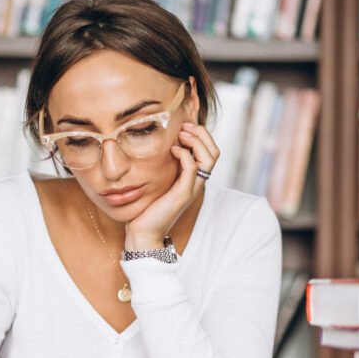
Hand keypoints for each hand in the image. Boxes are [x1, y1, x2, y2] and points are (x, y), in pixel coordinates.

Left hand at [124, 122, 219, 249]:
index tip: (184, 126)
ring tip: (181, 133)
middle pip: (214, 152)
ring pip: (209, 158)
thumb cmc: (148, 206)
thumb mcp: (159, 180)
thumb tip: (160, 145)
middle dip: (202, 133)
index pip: (210, 151)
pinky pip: (192, 168)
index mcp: (193, 178)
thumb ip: (164, 166)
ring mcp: (192, 188)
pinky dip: (185, 154)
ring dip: (197, 140)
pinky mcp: (183, 193)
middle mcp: (197, 182)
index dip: (201, 135)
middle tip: (184, 126)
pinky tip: (172, 150)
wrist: (144, 231)